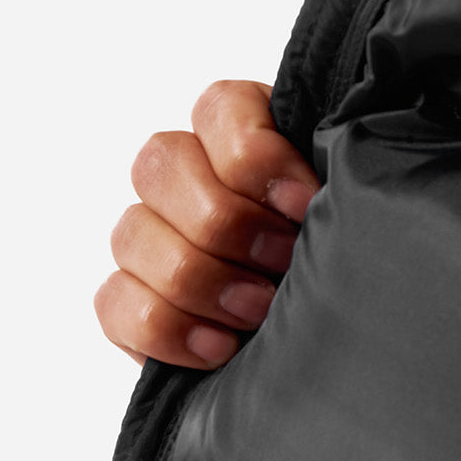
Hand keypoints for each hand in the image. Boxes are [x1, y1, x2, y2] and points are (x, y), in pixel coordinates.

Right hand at [96, 79, 319, 367]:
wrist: (334, 350)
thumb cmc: (342, 273)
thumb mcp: (346, 227)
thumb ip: (330, 195)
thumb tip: (314, 197)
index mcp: (243, 138)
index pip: (219, 109)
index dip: (256, 157)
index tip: (304, 207)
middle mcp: (187, 179)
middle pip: (162, 164)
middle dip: (226, 223)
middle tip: (280, 265)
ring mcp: (150, 238)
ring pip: (133, 232)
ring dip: (198, 278)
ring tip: (255, 314)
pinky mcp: (131, 301)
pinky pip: (114, 301)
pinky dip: (163, 327)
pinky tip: (217, 346)